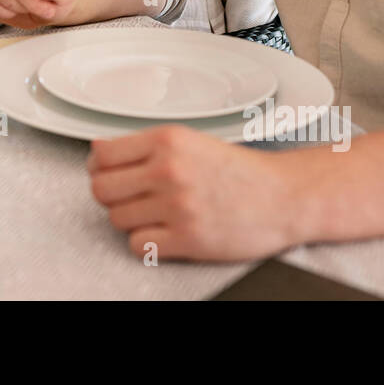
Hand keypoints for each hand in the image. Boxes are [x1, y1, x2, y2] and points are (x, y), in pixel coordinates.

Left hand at [88, 126, 301, 262]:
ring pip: (116, 218)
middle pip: (101, 188)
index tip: (106, 172)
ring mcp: (177, 205)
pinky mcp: (187, 238)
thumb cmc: (241, 172)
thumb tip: (99, 155)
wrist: (285, 197)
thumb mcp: (192, 142)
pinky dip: (145, 242)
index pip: (102, 154)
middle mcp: (169, 169)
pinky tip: (162, 233)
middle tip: (129, 197)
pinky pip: (137, 244)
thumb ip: (148, 147)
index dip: (98, 167)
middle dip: (111, 195)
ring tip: (152, 214)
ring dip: (129, 219)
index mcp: (168, 140)